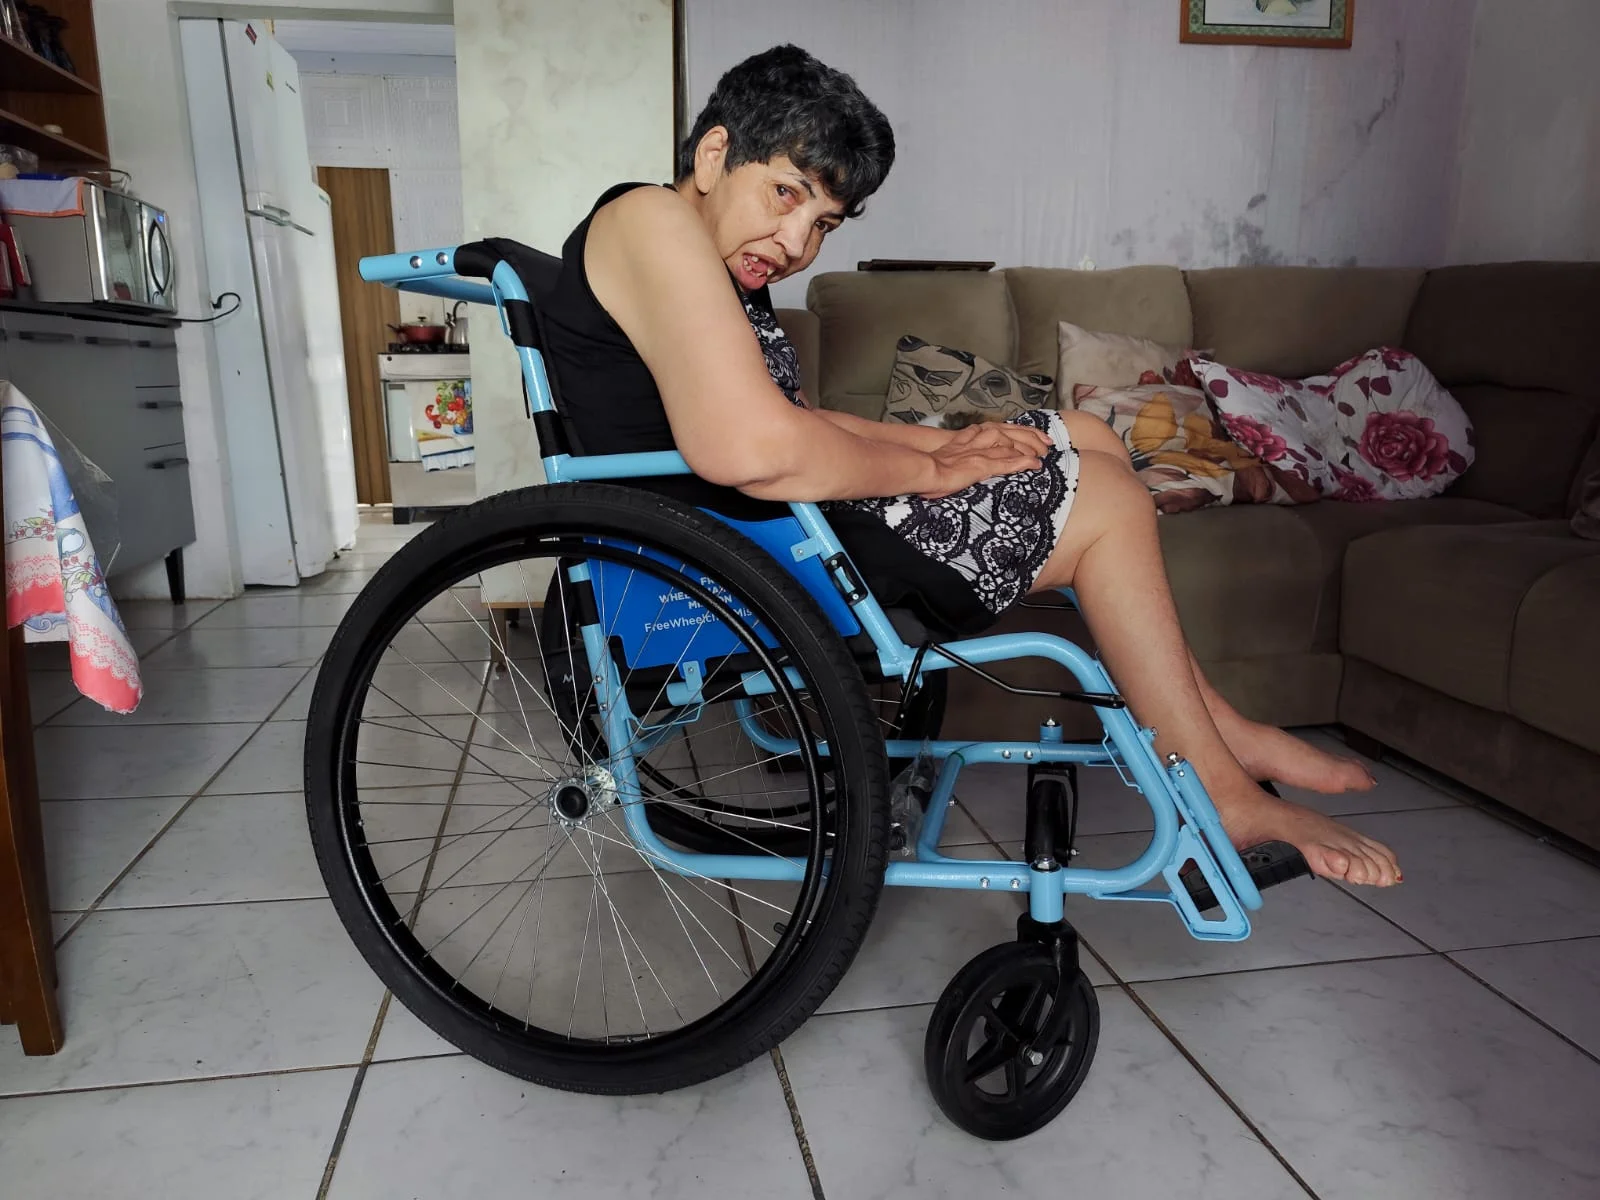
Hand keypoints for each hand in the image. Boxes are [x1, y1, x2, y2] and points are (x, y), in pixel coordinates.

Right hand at [919, 421, 1048, 498]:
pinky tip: (1035, 465)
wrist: (923, 468)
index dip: (1017, 430)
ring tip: (1044, 453)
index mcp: (968, 436)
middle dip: (1030, 435)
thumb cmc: (928, 465)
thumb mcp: (945, 454)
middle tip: (1046, 441)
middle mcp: (978, 440)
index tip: (1032, 434)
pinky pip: (1008, 462)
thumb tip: (960, 460)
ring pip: (1013, 446)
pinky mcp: (983, 465)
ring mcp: (981, 452)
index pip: (999, 429)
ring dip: (1030, 448)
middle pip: (1010, 433)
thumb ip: (957, 454)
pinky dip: (1024, 463)